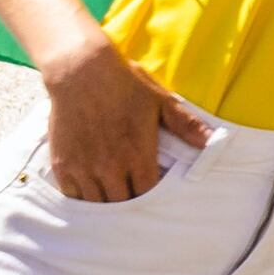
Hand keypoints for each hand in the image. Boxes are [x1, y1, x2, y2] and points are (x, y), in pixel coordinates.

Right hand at [41, 37, 207, 201]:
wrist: (80, 71)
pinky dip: (81, 195)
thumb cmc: (124, 83)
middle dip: (128, 200)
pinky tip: (89, 187)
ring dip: (105, 201)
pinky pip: (73, 195)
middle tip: (129, 191)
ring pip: (97, 203)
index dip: (150, 195)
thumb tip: (211, 140)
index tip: (149, 188)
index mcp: (138, 154)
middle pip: (122, 203)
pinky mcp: (63, 165)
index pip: (147, 193)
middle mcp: (111, 166)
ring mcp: (85, 168)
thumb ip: (184, 124)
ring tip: (111, 192)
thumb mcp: (159, 100)